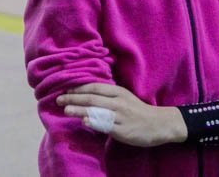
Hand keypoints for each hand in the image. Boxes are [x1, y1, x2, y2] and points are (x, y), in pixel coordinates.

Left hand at [57, 83, 186, 147]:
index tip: (65, 90)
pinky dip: (95, 122)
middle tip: (59, 99)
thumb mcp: (125, 98)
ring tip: (66, 110)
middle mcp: (118, 102)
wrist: (159, 124)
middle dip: (74, 98)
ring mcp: (121, 116)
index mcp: (118, 92)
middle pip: (93, 98)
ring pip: (97, 111)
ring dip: (80, 110)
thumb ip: (109, 96)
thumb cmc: (139, 111)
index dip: (79, 88)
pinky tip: (85, 122)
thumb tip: (88, 95)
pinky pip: (106, 125)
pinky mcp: (123, 130)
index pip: (95, 87)